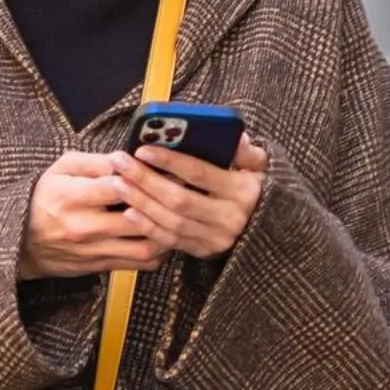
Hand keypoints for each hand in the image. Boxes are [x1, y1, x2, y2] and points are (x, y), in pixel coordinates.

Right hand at [19, 151, 173, 280]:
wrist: (21, 243)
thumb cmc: (44, 199)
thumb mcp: (61, 170)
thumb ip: (94, 162)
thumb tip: (126, 158)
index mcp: (71, 196)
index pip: (117, 185)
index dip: (143, 175)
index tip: (161, 167)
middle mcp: (83, 226)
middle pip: (137, 217)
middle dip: (162, 203)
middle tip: (179, 191)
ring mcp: (94, 250)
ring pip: (144, 246)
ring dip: (166, 232)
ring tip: (176, 216)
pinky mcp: (100, 266)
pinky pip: (139, 264)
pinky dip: (159, 251)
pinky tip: (164, 236)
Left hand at [108, 135, 268, 259]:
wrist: (271, 233)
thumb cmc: (257, 189)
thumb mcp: (260, 168)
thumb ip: (247, 152)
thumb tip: (237, 138)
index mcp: (242, 191)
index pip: (200, 174)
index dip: (169, 161)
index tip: (142, 149)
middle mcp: (230, 218)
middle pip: (179, 199)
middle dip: (145, 180)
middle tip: (119, 163)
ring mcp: (216, 239)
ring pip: (171, 222)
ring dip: (141, 203)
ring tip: (117, 184)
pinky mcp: (205, 251)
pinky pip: (171, 241)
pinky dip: (148, 227)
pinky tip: (129, 212)